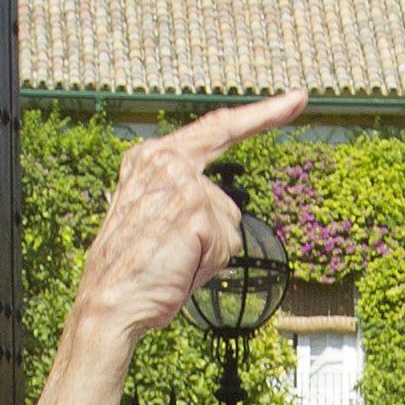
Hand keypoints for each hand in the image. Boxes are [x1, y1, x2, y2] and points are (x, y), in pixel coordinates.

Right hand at [61, 92, 307, 359]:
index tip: (296, 100)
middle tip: (296, 102)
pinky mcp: (195, 209)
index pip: (213, 129)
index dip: (258, 115)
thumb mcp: (153, 220)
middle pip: (226, 191)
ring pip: (228, 222)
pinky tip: (180, 269)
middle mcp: (165, 160)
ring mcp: (181, 181)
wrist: (108, 304)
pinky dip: (208, 265)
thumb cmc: (132, 272)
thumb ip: (184, 199)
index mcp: (150, 158)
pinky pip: (226, 244)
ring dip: (210, 252)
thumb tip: (227, 217)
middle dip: (247, 166)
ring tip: (174, 263)